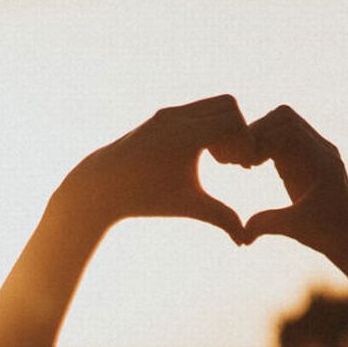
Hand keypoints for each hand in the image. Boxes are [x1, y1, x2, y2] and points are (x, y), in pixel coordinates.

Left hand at [54, 95, 253, 242]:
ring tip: (218, 159)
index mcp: (186, 136)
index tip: (241, 168)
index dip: (246, 143)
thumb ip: (221, 218)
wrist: (102, 186)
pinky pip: (197, 110)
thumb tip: (245, 242)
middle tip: (232, 161)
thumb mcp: (188, 207)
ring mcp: (168, 113)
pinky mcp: (162, 116)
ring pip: (213, 104)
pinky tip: (202, 154)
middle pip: (229, 105)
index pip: (234, 122)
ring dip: (223, 127)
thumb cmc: (146, 198)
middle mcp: (177, 117)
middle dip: (238, 131)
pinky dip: (207, 126)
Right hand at [242, 105, 347, 256]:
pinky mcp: (311, 157)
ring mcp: (318, 151)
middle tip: (242, 160)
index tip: (245, 165)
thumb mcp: (295, 229)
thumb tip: (241, 235)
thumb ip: (267, 225)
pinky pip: (287, 135)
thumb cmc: (327, 235)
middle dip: (257, 133)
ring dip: (262, 136)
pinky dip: (268, 143)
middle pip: (284, 116)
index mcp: (321, 162)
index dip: (260, 141)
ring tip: (248, 162)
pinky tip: (256, 165)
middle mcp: (323, 150)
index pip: (286, 129)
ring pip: (285, 122)